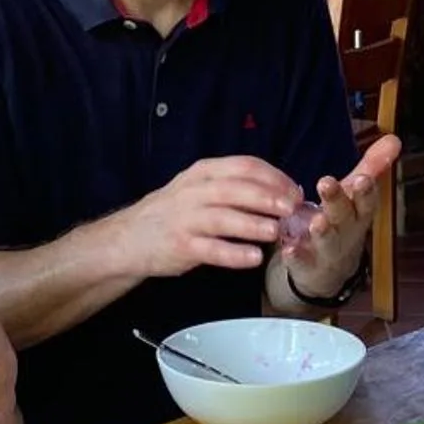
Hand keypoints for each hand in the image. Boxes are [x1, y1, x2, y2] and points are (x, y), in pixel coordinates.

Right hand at [109, 157, 298, 278]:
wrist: (129, 238)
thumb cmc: (174, 212)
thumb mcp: (198, 188)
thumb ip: (233, 187)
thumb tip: (281, 192)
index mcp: (203, 172)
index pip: (243, 166)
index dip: (273, 177)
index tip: (295, 190)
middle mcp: (194, 191)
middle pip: (235, 189)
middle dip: (268, 197)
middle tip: (292, 209)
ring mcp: (185, 219)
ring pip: (224, 217)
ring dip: (253, 223)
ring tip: (276, 232)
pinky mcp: (180, 246)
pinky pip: (211, 249)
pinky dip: (234, 253)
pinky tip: (254, 258)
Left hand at [287, 132, 401, 300]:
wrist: (330, 272)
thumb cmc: (344, 223)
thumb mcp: (356, 195)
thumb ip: (372, 167)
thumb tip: (395, 138)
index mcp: (359, 212)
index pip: (366, 200)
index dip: (366, 191)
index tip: (362, 178)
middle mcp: (346, 231)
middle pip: (344, 215)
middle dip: (337, 200)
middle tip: (326, 182)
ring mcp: (327, 250)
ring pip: (327, 240)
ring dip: (323, 230)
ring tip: (317, 220)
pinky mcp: (307, 265)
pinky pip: (302, 261)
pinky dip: (296, 255)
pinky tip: (288, 248)